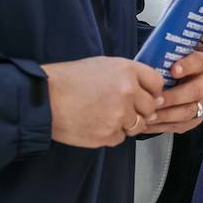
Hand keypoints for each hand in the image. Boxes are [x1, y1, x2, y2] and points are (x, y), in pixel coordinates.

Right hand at [43, 57, 164, 147]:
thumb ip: (128, 75)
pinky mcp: (109, 134)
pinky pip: (120, 137)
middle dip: (140, 110)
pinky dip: (111, 134)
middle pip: (151, 107)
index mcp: (127, 71)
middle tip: (123, 109)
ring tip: (106, 116)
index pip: (156, 83)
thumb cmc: (69, 80)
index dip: (153, 91)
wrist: (45, 100)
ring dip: (127, 123)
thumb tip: (149, 92)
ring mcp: (120, 115)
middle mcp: (128, 92)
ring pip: (138, 125)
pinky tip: (96, 124)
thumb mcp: (102, 65)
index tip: (147, 96)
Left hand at [143, 51, 202, 134]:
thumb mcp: (169, 59)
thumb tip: (145, 67)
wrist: (177, 81)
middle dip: (173, 97)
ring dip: (167, 115)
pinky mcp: (195, 119)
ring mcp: (202, 103)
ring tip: (149, 115)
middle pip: (195, 91)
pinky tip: (148, 124)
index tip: (173, 70)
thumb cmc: (169, 68)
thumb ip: (162, 60)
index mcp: (201, 64)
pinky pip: (181, 125)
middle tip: (155, 100)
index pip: (198, 62)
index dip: (187, 66)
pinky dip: (162, 126)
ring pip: (189, 112)